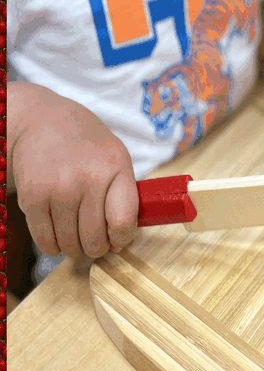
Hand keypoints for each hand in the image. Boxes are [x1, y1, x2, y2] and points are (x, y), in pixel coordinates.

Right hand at [9, 83, 138, 259]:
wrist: (41, 121)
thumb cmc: (86, 146)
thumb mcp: (116, 158)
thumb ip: (124, 196)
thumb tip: (119, 242)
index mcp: (115, 167)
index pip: (123, 221)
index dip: (121, 239)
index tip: (116, 239)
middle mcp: (87, 178)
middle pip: (95, 239)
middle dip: (96, 248)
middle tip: (93, 244)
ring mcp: (58, 188)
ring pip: (70, 244)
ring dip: (73, 249)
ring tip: (75, 239)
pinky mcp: (32, 196)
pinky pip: (44, 240)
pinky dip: (52, 246)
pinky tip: (56, 238)